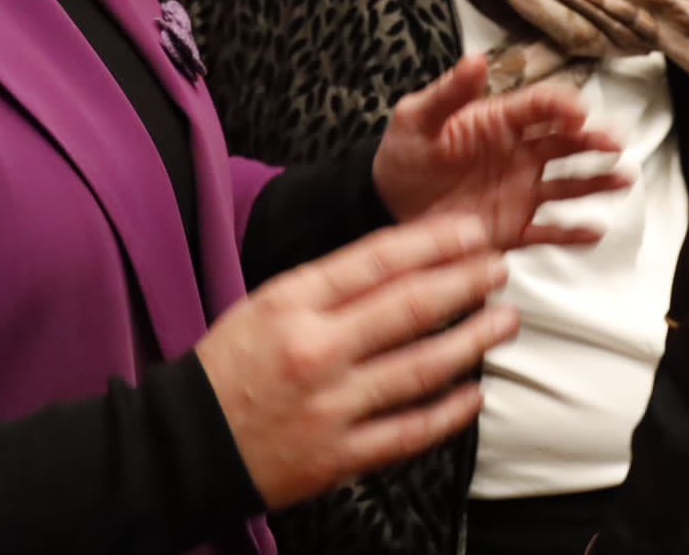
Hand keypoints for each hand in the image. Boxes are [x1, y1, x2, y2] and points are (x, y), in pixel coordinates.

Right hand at [197, 214, 518, 510]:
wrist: (185, 446)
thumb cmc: (230, 367)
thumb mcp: (267, 304)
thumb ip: (330, 287)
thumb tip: (405, 265)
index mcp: (293, 302)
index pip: (378, 260)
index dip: (435, 243)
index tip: (474, 233)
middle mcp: (316, 350)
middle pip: (410, 307)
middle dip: (466, 284)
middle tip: (500, 270)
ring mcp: (331, 406)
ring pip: (421, 368)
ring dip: (472, 342)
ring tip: (503, 322)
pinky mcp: (340, 456)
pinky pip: (408, 432)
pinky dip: (448, 413)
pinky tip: (475, 393)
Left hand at [372, 56, 628, 249]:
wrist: (385, 205)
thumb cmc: (403, 154)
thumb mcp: (416, 118)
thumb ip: (448, 93)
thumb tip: (475, 59)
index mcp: (499, 122)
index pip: (540, 107)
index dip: (563, 106)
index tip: (579, 113)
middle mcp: (518, 154)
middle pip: (565, 142)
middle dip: (593, 141)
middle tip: (614, 143)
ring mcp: (519, 191)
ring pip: (568, 184)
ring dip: (597, 181)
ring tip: (624, 180)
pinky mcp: (513, 227)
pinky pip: (549, 231)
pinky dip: (572, 234)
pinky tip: (595, 232)